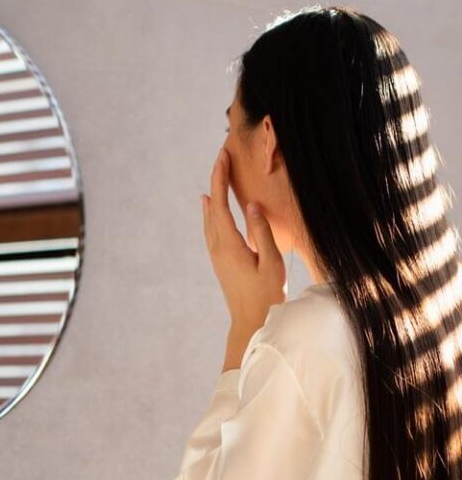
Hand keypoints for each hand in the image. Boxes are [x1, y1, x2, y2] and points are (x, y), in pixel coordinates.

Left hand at [201, 146, 286, 334]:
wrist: (251, 323)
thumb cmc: (266, 295)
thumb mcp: (271, 262)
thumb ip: (261, 232)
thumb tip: (251, 205)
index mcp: (229, 245)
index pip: (219, 204)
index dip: (220, 178)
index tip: (223, 156)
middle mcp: (217, 248)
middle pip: (211, 207)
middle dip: (216, 180)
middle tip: (222, 157)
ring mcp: (216, 255)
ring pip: (209, 217)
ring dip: (213, 194)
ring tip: (217, 175)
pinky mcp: (220, 261)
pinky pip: (211, 228)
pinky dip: (211, 211)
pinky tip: (210, 206)